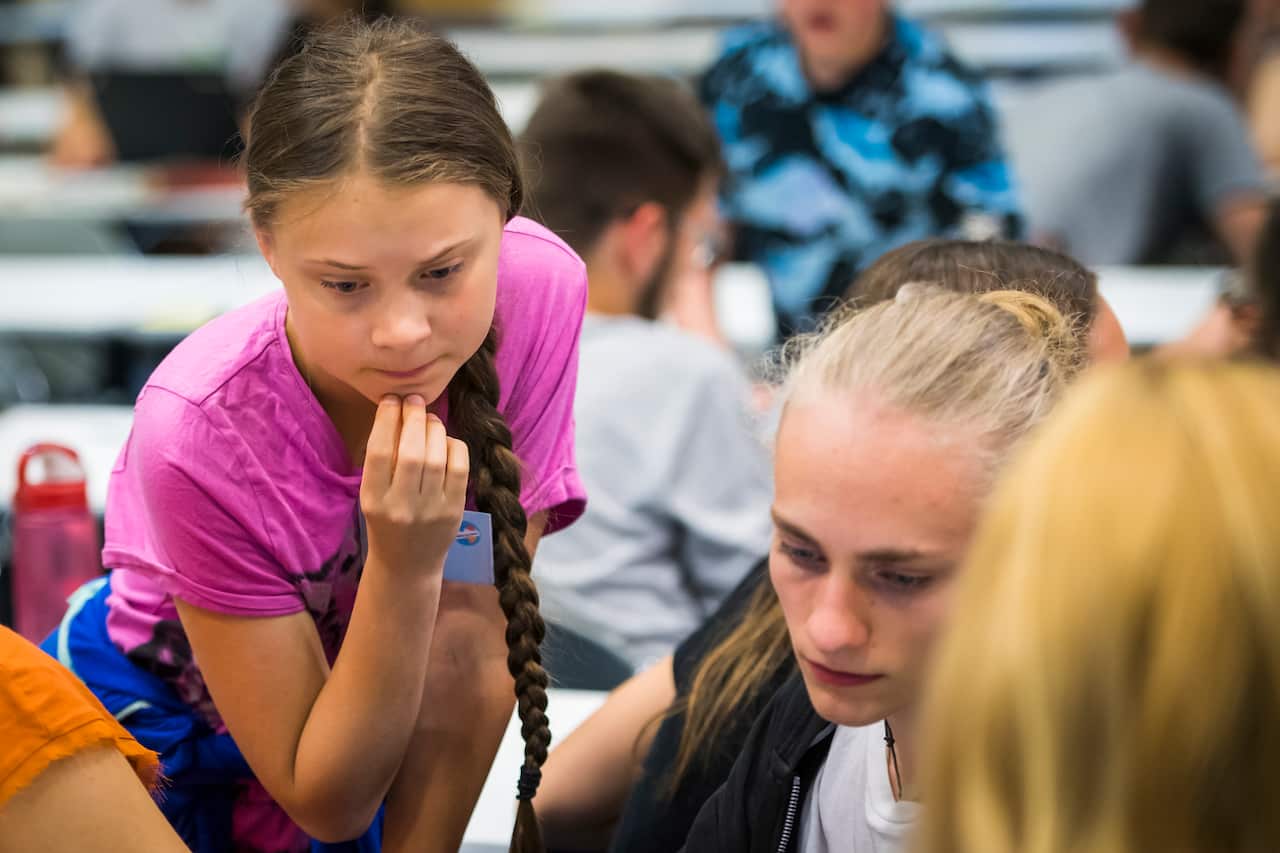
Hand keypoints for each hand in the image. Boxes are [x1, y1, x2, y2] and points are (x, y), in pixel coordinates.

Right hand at [361, 395, 468, 577]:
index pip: (379, 452)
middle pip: (411, 451)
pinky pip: (459, 468)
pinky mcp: (454, 511)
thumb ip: (382, 460)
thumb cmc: (386, 521)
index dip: (386, 419)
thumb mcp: (372, 495)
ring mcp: (431, 510)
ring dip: (434, 428)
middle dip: (413, 418)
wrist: (407, 565)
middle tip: (414, 400)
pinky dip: (453, 446)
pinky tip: (445, 440)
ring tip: (429, 417)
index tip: (391, 400)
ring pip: (436, 457)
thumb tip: (398, 411)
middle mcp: (401, 506)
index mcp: (373, 500)